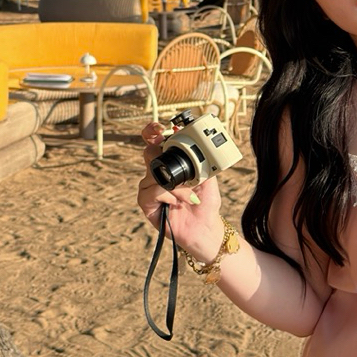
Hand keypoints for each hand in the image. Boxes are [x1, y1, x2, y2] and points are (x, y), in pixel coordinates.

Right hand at [137, 121, 224, 260]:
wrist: (205, 229)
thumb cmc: (206, 204)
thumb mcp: (209, 178)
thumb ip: (204, 161)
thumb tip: (202, 144)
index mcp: (171, 164)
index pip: (155, 143)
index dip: (152, 132)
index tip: (159, 128)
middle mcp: (157, 173)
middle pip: (149, 153)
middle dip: (159, 152)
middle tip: (172, 158)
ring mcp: (150, 188)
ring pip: (153, 174)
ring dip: (175, 185)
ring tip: (190, 197)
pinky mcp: (146, 203)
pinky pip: (151, 191)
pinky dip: (167, 196)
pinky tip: (177, 203)